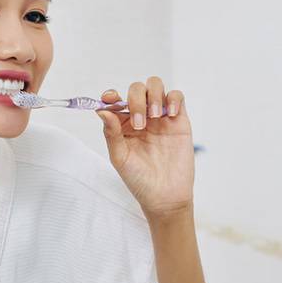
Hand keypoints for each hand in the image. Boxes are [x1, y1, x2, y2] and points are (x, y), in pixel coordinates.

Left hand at [96, 76, 194, 219]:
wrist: (165, 196)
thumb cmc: (139, 179)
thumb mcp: (119, 158)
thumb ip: (111, 133)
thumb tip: (102, 110)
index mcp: (123, 124)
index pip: (115, 100)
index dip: (111, 95)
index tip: (109, 98)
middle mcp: (141, 116)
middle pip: (137, 89)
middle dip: (136, 100)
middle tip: (139, 123)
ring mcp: (161, 117)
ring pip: (156, 86)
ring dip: (153, 95)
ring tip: (155, 117)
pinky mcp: (179, 120)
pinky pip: (177, 96)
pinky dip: (173, 98)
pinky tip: (170, 114)